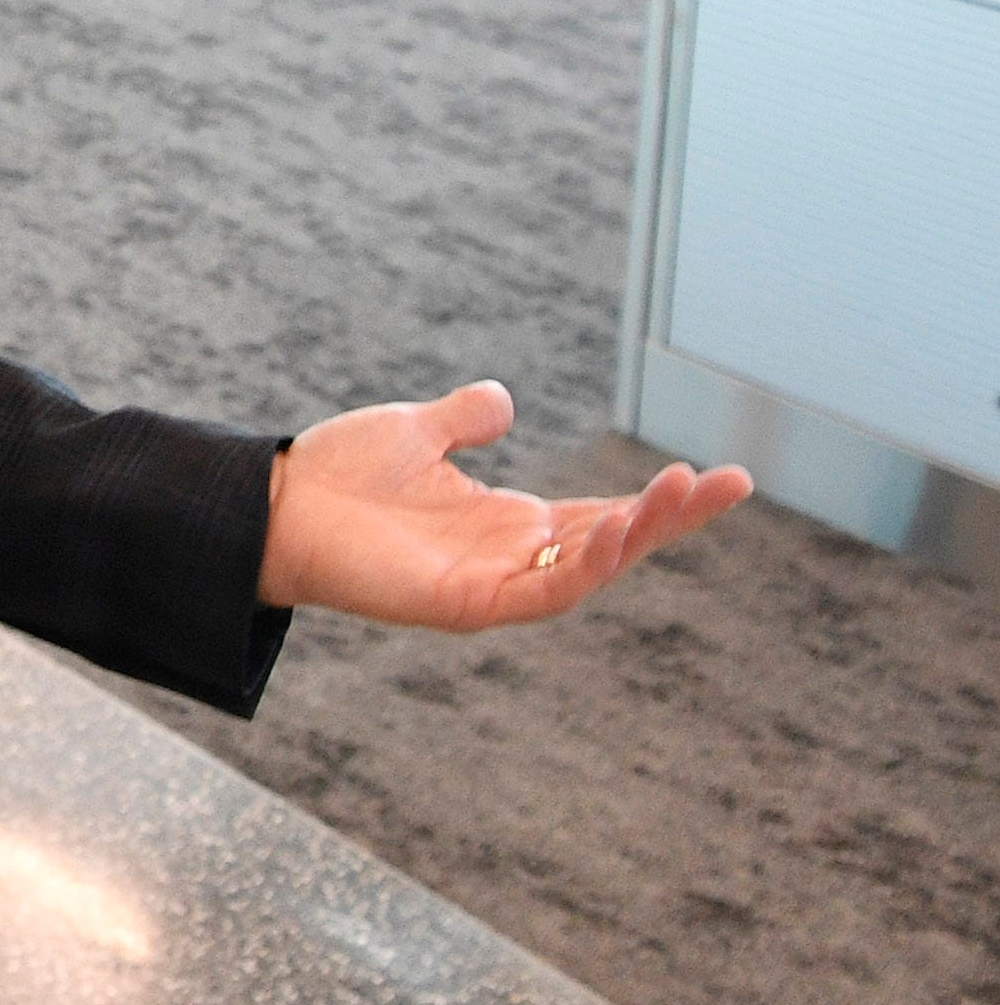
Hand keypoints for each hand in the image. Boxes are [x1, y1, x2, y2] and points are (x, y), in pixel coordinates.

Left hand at [257, 381, 749, 627]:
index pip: (604, 512)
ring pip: (588, 568)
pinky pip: (542, 593)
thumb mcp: (416, 432)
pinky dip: (581, 566)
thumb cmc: (338, 476)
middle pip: (613, 541)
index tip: (718, 474)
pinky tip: (611, 528)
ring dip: (638, 533)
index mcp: (509, 522)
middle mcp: (512, 556)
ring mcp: (493, 584)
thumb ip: (464, 420)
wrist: (274, 503)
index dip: (658, 500)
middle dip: (671, 515)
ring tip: (682, 491)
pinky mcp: (466, 604)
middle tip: (731, 481)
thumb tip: (504, 400)